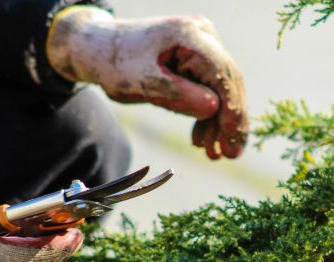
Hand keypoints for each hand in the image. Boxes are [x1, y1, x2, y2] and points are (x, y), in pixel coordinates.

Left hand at [47, 7, 247, 158]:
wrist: (100, 50)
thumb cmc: (116, 63)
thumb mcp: (143, 83)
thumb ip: (178, 95)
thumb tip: (214, 109)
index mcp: (189, 35)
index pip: (222, 73)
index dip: (232, 108)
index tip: (233, 138)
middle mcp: (202, 36)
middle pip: (228, 81)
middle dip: (230, 121)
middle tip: (230, 154)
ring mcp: (202, 46)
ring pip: (221, 89)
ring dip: (218, 123)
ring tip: (213, 153)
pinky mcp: (197, 60)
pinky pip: (210, 89)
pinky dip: (207, 115)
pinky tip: (202, 139)